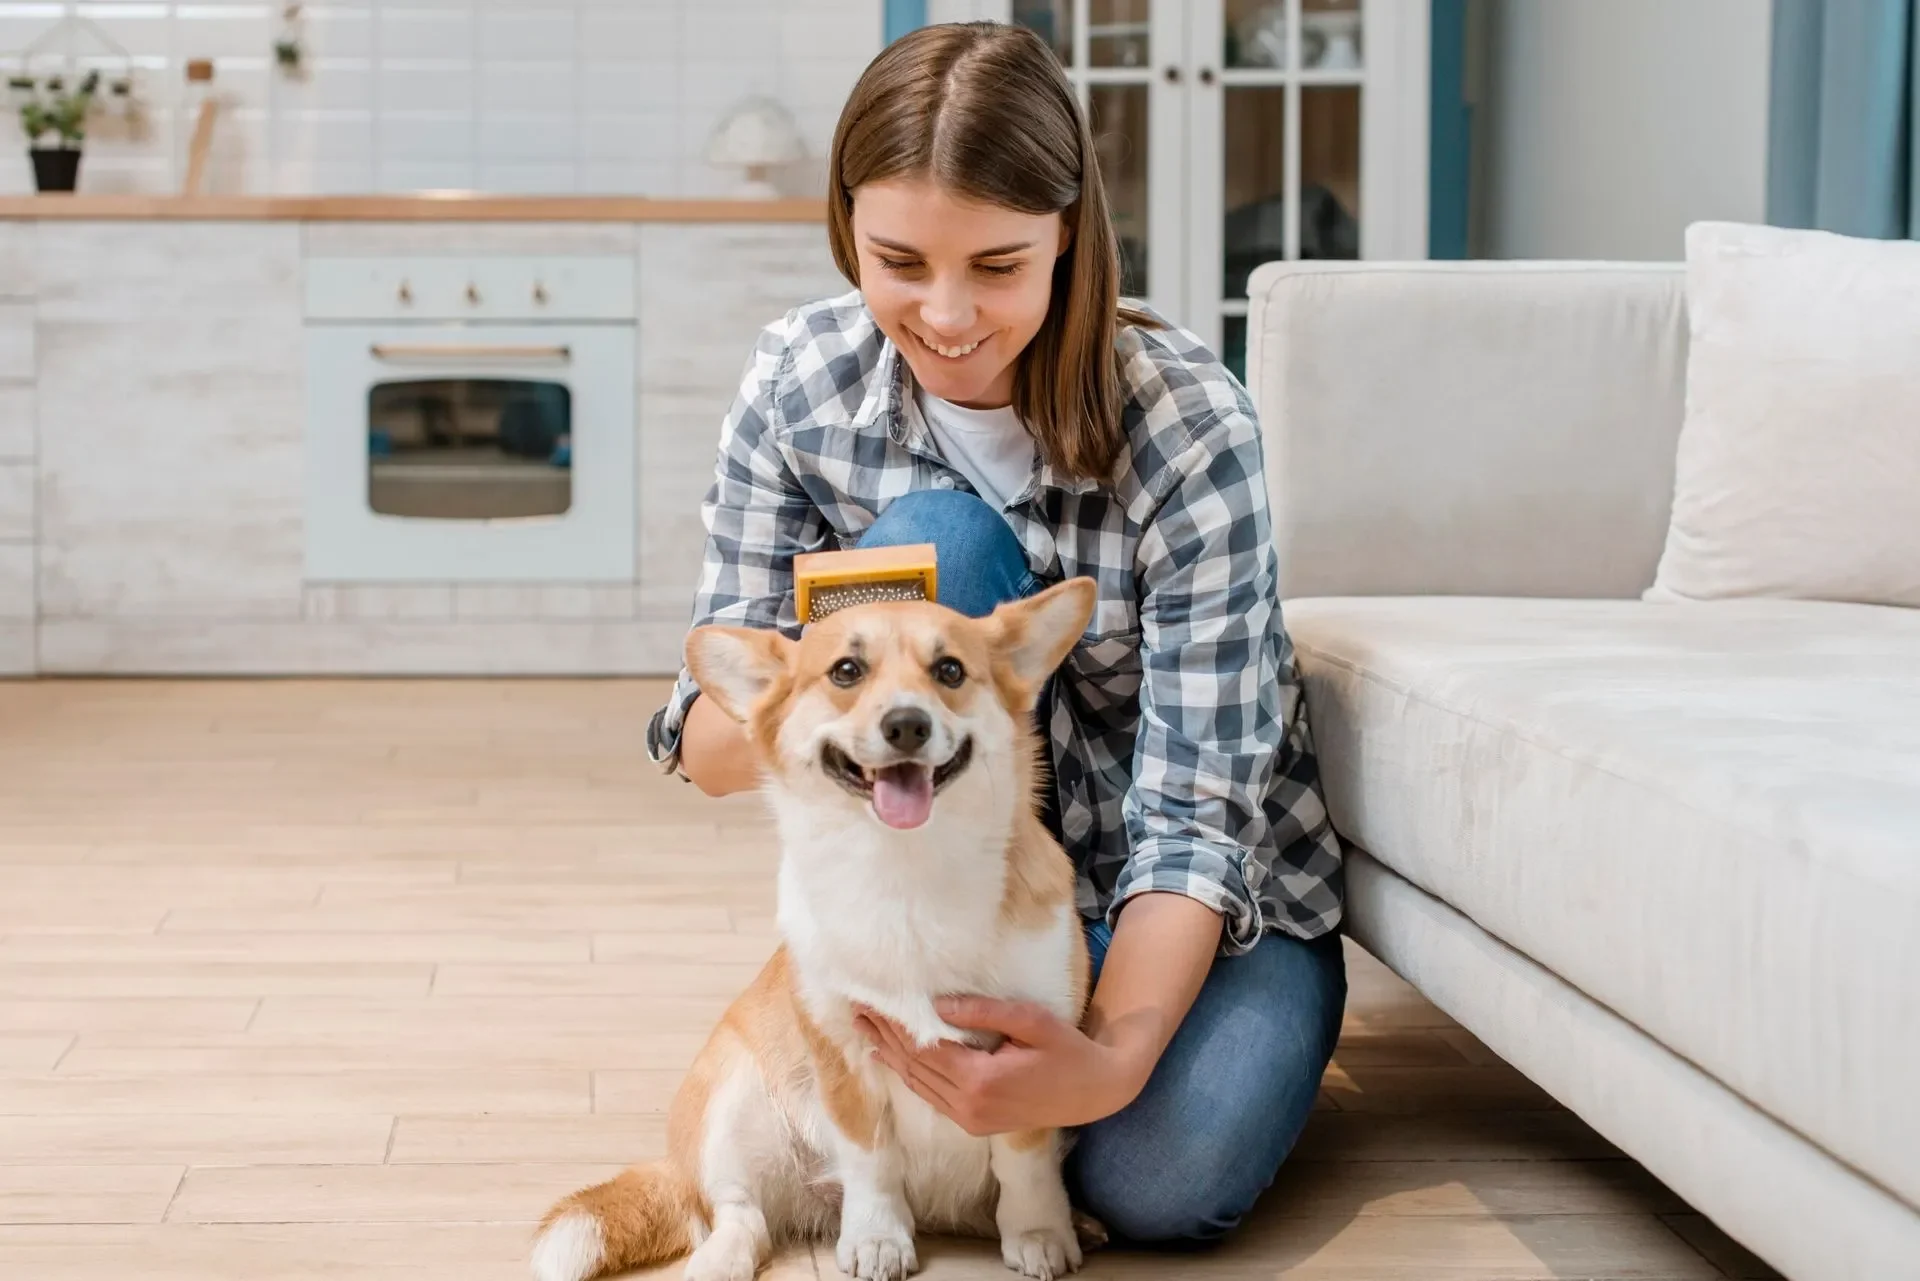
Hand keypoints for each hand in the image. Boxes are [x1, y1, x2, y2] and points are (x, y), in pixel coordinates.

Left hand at [855, 997, 1147, 1135]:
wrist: (1094, 1091)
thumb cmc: (1067, 1049)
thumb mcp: (1030, 1021)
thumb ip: (983, 1012)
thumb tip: (936, 1004)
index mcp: (980, 1080)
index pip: (924, 1048)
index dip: (894, 1025)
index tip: (871, 1002)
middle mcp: (969, 1105)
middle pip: (915, 1067)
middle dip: (884, 1037)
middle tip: (856, 1010)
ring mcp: (970, 1120)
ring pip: (919, 1085)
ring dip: (890, 1057)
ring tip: (865, 1031)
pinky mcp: (975, 1124)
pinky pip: (932, 1098)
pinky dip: (909, 1077)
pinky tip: (891, 1062)